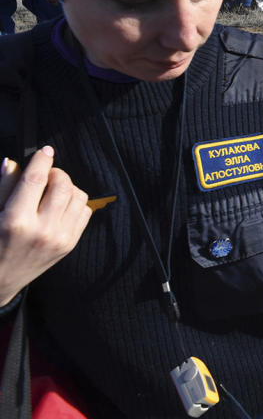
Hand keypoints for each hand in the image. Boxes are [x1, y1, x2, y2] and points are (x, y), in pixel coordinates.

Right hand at [0, 147, 91, 305]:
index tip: (45, 151)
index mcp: (15, 221)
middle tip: (45, 175)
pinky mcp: (70, 244)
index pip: (35, 180)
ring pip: (77, 196)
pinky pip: (85, 212)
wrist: (0, 280)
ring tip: (51, 190)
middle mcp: (41, 230)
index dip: (42, 160)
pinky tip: (60, 205)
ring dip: (67, 186)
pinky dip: (75, 203)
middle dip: (55, 172)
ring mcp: (60, 238)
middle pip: (62, 185)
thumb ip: (3, 187)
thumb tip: (12, 162)